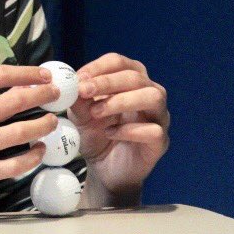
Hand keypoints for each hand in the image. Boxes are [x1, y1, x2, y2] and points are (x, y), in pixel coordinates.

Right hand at [0, 64, 58, 213]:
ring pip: (19, 133)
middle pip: (14, 101)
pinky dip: (32, 156)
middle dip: (42, 94)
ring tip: (51, 121)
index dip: (27, 72)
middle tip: (56, 94)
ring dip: (42, 124)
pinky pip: (12, 165)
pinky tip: (38, 150)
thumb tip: (13, 81)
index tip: (45, 75)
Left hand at [69, 52, 169, 206]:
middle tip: (85, 91)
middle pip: (136, 76)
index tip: (78, 79)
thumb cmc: (96, 135)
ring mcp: (159, 116)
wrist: (104, 170)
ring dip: (122, 101)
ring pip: (152, 97)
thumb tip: (73, 85)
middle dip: (108, 82)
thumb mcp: (81, 117)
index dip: (99, 68)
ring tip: (97, 112)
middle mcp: (150, 92)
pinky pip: (153, 130)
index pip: (119, 62)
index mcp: (131, 79)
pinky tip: (111, 133)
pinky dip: (130, 130)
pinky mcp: (160, 140)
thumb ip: (79, 101)